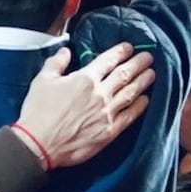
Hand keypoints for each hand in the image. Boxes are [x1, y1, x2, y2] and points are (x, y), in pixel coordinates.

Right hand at [10, 42, 159, 167]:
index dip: (120, 52)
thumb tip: (66, 51)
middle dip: (138, 63)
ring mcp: (107, 113)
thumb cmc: (38, 112)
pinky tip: (147, 100)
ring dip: (143, 82)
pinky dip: (140, 106)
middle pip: (124, 74)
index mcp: (85, 79)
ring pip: (131, 93)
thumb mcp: (42, 80)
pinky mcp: (110, 131)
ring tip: (152, 74)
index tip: (129, 47)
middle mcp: (100, 93)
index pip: (108, 60)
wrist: (40, 144)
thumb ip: (56, 63)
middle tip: (149, 57)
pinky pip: (130, 116)